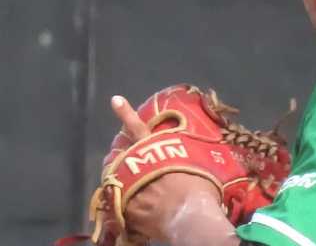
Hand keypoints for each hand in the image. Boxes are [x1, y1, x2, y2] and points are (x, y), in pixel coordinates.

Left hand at [110, 95, 223, 242]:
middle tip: (123, 157)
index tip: (115, 100)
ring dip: (122, 180)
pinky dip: (126, 204)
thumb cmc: (198, 189)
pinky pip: (120, 202)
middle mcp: (136, 164)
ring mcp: (126, 185)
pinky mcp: (122, 206)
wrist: (185, 215)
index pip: (138, 127)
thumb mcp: (200, 169)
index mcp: (156, 149)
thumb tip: (197, 164)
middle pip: (120, 155)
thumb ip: (190, 163)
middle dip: (120, 156)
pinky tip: (136, 212)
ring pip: (116, 178)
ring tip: (131, 187)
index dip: (126, 113)